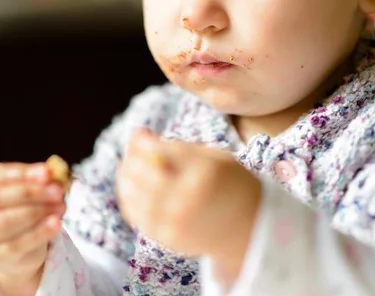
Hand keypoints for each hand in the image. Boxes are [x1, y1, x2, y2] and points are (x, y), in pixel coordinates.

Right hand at [0, 162, 65, 292]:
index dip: (22, 174)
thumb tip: (52, 172)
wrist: (13, 251)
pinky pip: (17, 244)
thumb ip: (37, 180)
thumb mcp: (24, 192)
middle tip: (57, 191)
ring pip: (5, 222)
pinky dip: (39, 233)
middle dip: (31, 193)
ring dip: (37, 212)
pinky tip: (56, 223)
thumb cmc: (18, 210)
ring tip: (60, 206)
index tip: (47, 173)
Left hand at [116, 129, 261, 278]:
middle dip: (132, 159)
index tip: (140, 134)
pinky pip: (136, 216)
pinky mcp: (167, 239)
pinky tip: (133, 189)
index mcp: (204, 172)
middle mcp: (188, 198)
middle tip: (133, 151)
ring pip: (133, 196)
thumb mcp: (212, 156)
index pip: (160, 152)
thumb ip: (176, 147)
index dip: (143, 142)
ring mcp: (176, 222)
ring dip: (126, 178)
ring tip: (129, 168)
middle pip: (142, 174)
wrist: (248, 227)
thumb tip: (137, 135)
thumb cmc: (229, 184)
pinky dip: (129, 199)